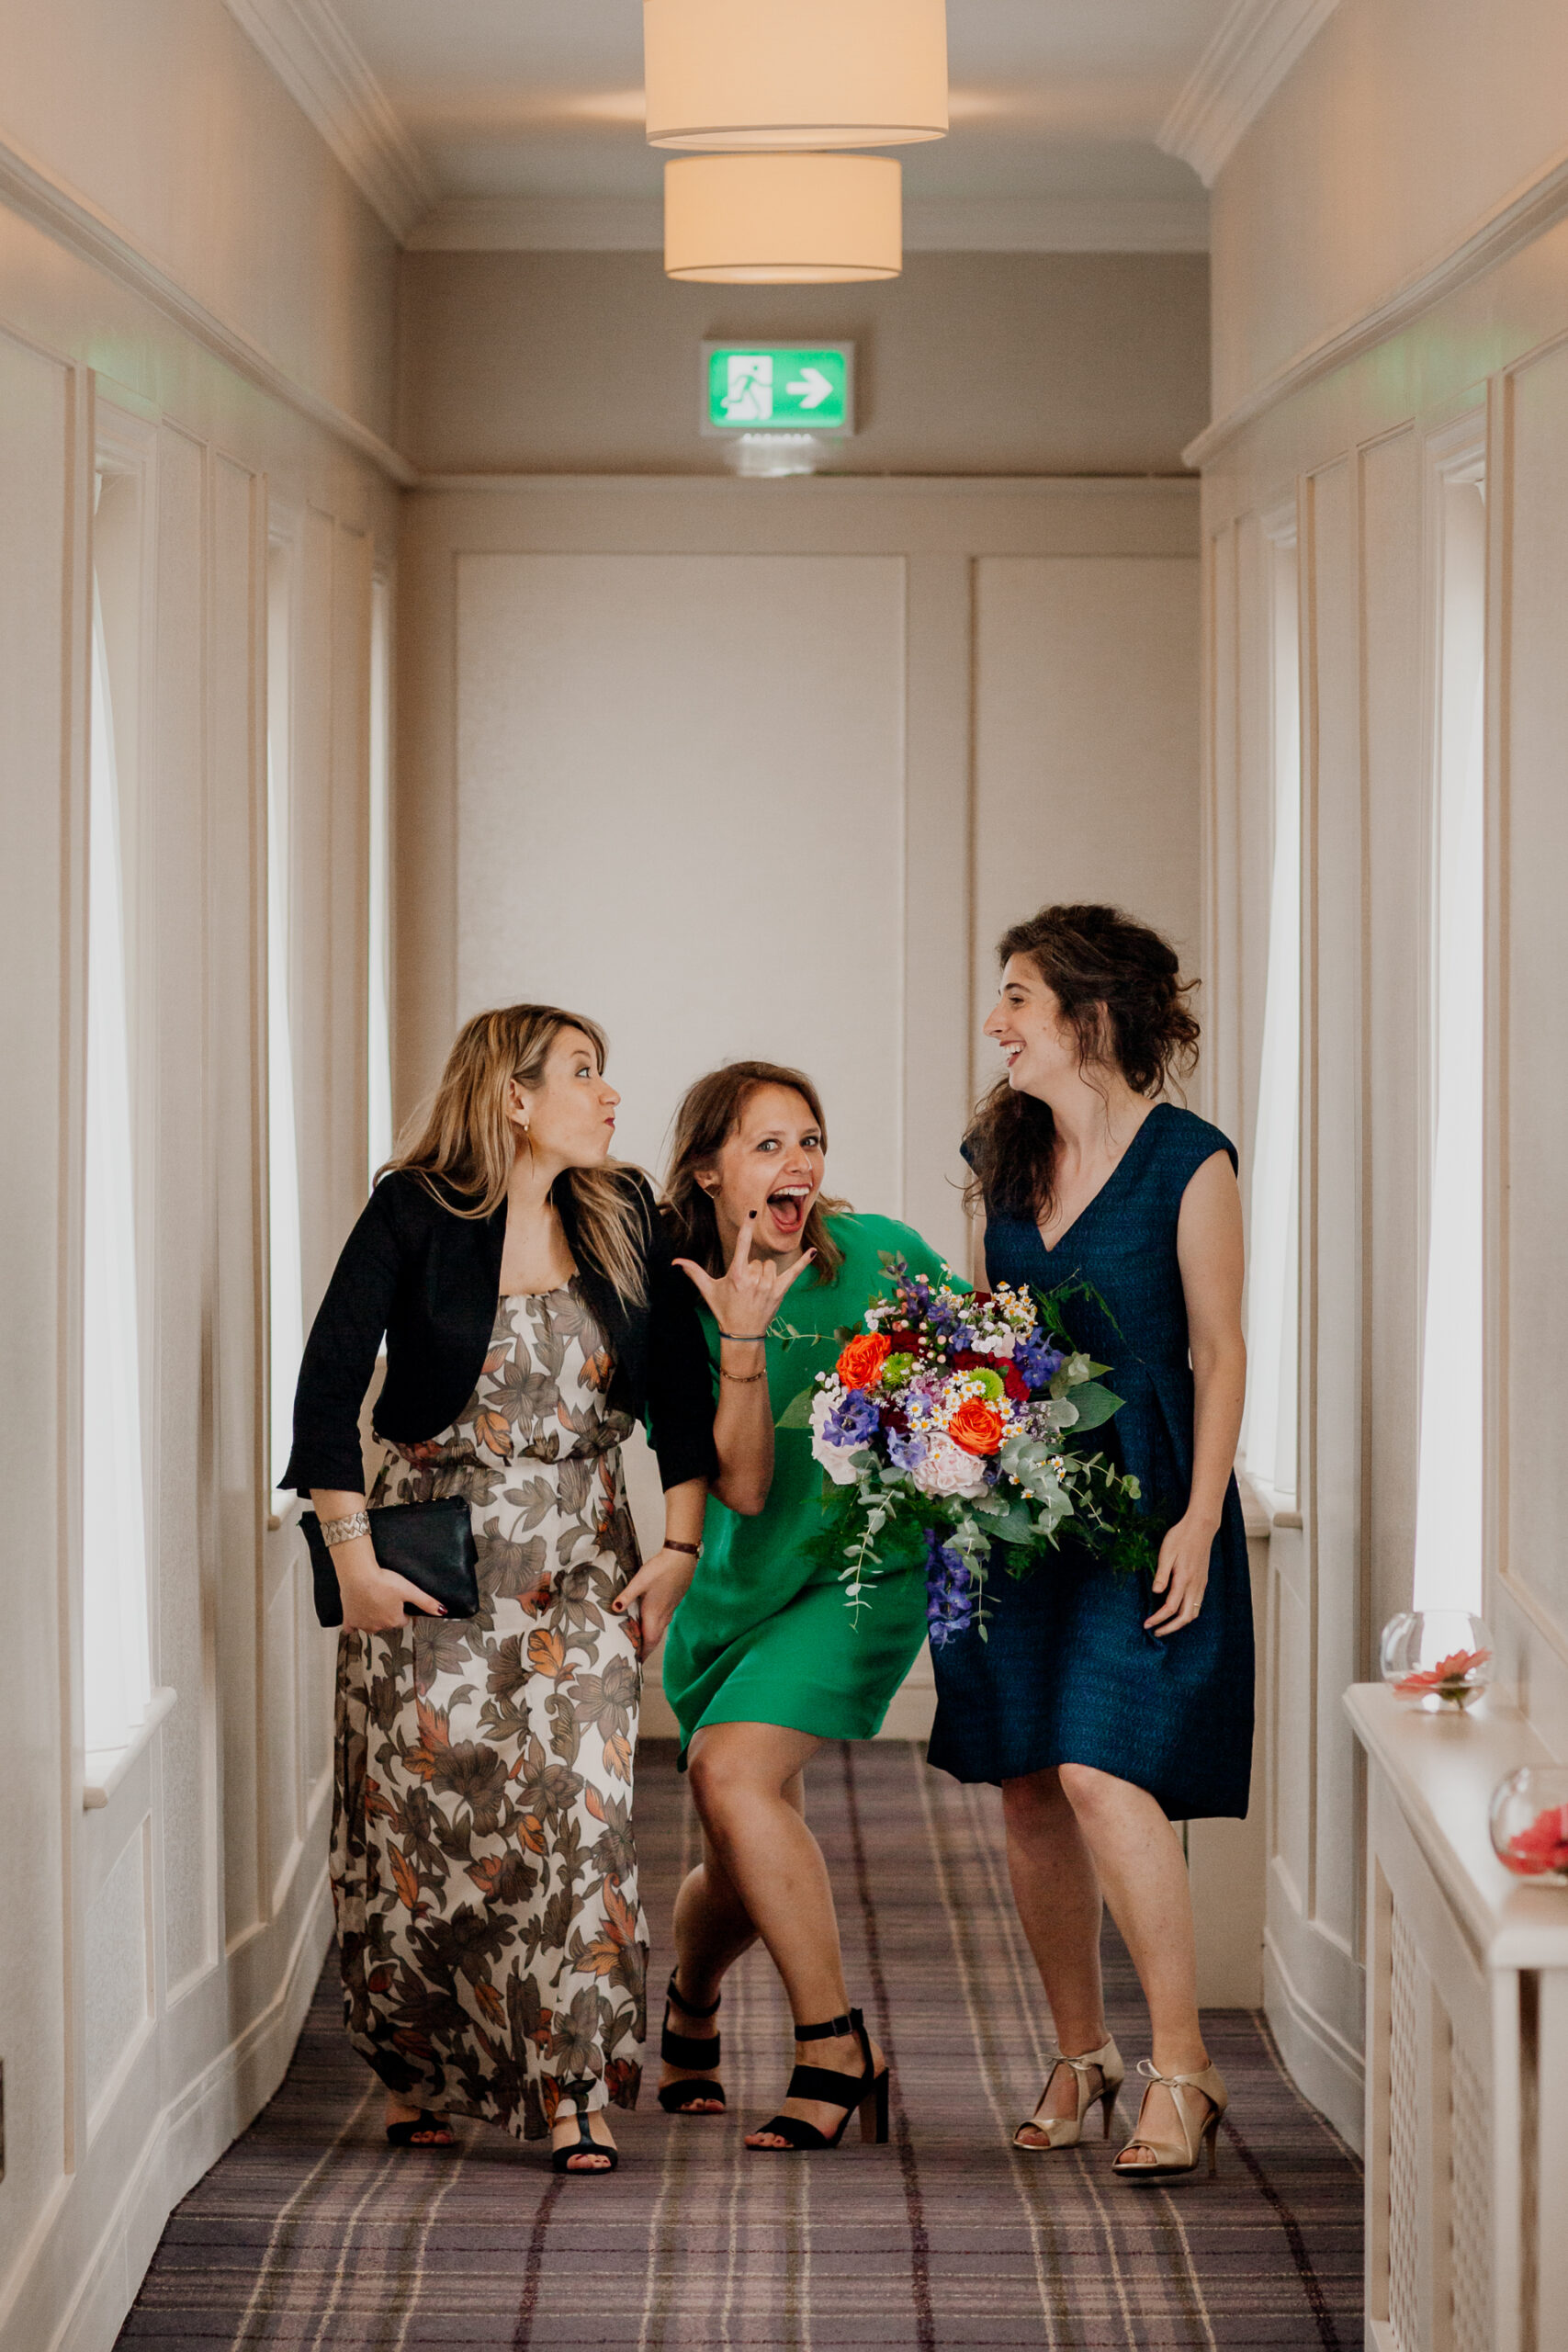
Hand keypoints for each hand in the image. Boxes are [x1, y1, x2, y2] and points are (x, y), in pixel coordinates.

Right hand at [335, 1537, 447, 1632]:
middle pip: (387, 1623)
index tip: (399, 1600)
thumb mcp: (409, 1589)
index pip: (402, 1620)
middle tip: (385, 1596)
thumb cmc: (383, 1581)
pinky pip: (351, 1628)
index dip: (402, 1609)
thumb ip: (426, 1602)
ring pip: (371, 1625)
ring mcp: (362, 1624)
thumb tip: (442, 1611)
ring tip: (373, 1600)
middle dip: (388, 1613)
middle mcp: (378, 1626)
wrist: (358, 1575)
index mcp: (393, 1620)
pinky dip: (353, 1624)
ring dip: (373, 1617)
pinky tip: (356, 1616)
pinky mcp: (349, 1619)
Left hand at [613, 1546, 697, 1654]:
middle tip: (635, 1656)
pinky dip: (655, 1627)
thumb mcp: (640, 1581)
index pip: (649, 1642)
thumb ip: (626, 1596)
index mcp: (654, 1614)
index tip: (635, 1663)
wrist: (682, 1558)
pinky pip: (663, 1621)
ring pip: (659, 1630)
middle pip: (654, 1639)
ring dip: (650, 1638)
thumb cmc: (661, 1569)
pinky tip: (649, 1620)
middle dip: (645, 1649)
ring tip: (639, 1641)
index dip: (643, 1654)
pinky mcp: (673, 1602)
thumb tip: (614, 1609)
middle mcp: (664, 1615)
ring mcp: (670, 1609)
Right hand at [674, 1213, 815, 1338]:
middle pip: (757, 1260)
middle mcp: (753, 1278)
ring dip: (764, 1274)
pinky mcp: (780, 1291)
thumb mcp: (708, 1290)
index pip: (742, 1244)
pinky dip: (804, 1262)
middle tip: (745, 1289)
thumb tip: (675, 1261)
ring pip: (770, 1266)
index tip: (752, 1212)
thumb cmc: (724, 1310)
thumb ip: (694, 1272)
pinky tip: (813, 1251)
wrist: (742, 1333)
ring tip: (757, 1291)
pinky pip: (794, 1273)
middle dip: (751, 1270)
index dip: (746, 1228)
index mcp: (736, 1274)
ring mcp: (768, 1285)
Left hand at [1144, 1513, 1215, 1636]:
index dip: (1158, 1619)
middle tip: (1155, 1632)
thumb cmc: (1180, 1537)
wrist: (1201, 1527)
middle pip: (1185, 1617)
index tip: (1147, 1624)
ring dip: (1179, 1623)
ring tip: (1165, 1626)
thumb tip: (1156, 1593)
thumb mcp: (1166, 1552)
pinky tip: (1177, 1612)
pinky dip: (1187, 1614)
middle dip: (1170, 1628)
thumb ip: (1162, 1574)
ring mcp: (1201, 1585)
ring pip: (1194, 1613)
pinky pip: (1197, 1605)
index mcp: (1184, 1579)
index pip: (1170, 1608)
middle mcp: (1195, 1585)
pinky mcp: (1203, 1582)